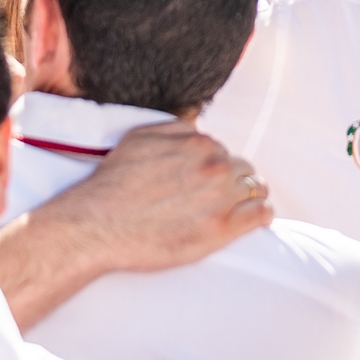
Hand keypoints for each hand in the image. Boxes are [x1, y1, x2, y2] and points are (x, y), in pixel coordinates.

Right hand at [29, 120, 270, 275]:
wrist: (97, 224)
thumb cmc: (113, 183)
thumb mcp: (140, 138)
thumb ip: (174, 129)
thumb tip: (197, 129)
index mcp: (198, 144)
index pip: (223, 151)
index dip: (218, 166)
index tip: (212, 179)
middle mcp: (213, 167)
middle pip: (243, 169)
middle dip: (237, 180)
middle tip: (227, 195)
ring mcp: (219, 198)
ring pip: (256, 189)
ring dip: (253, 195)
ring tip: (247, 206)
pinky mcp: (220, 230)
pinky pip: (260, 215)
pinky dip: (262, 214)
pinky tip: (259, 217)